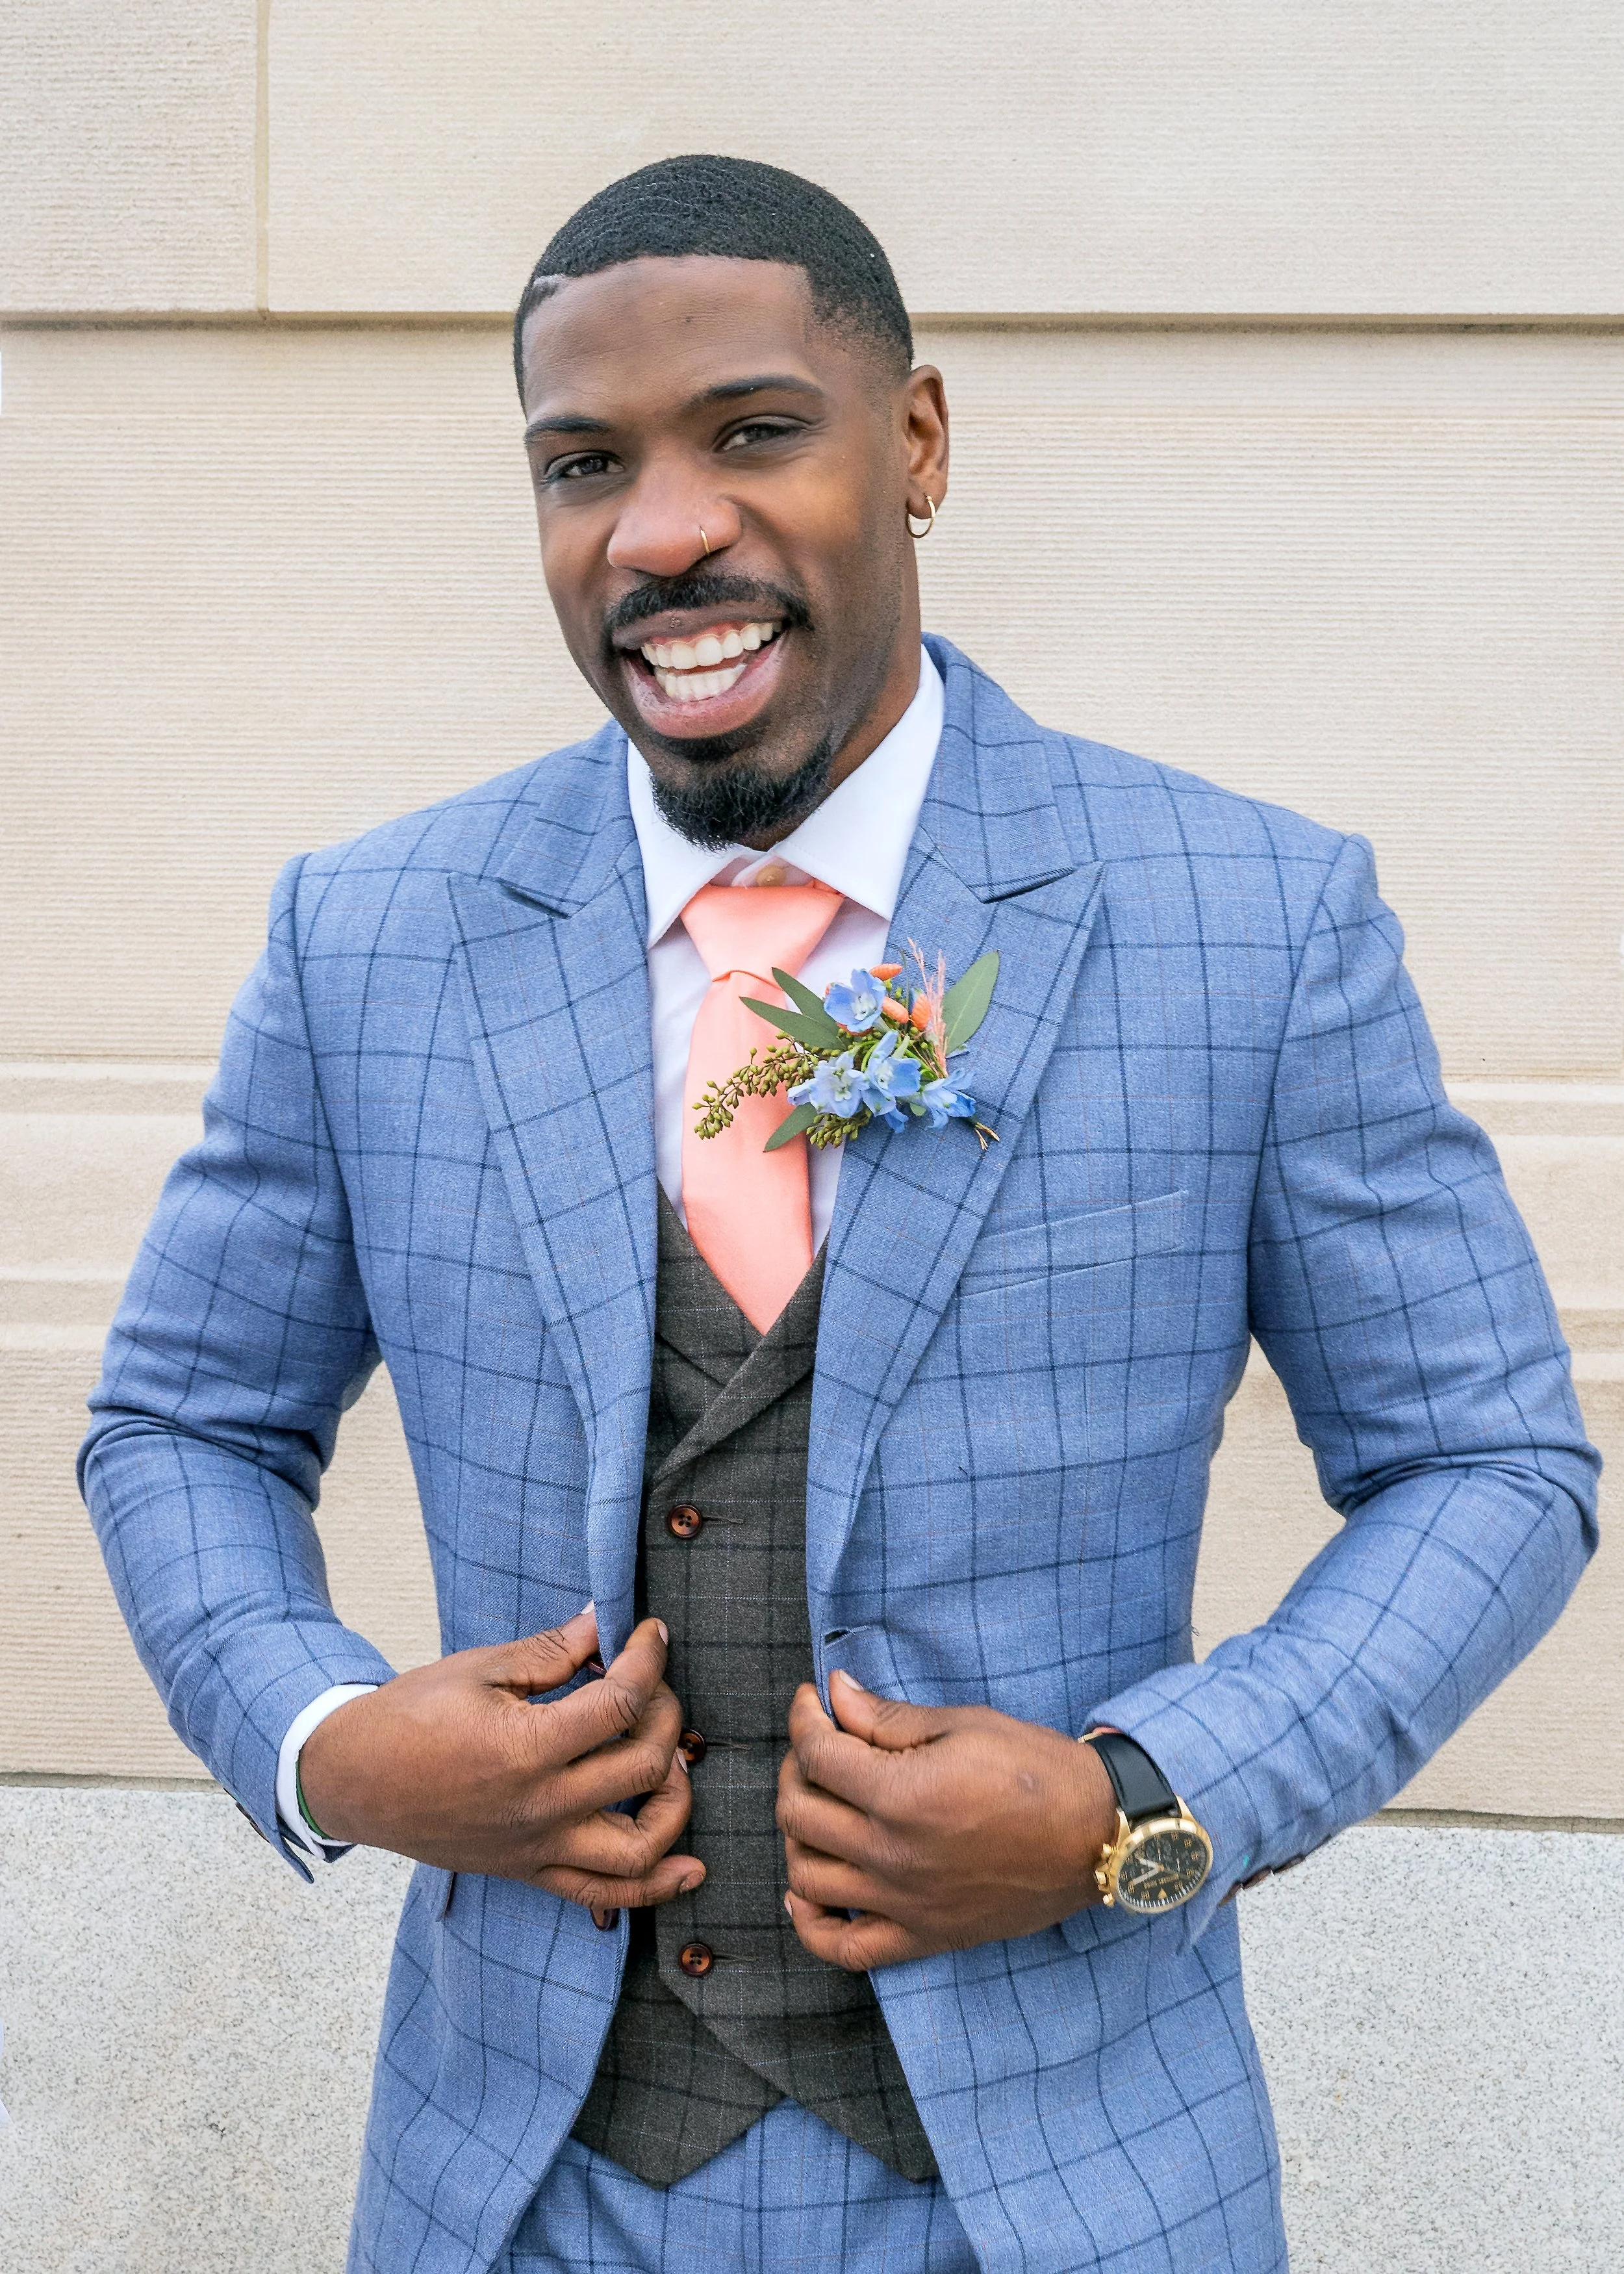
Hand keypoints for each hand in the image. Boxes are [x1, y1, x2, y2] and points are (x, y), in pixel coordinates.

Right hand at [299, 1607, 702, 1916]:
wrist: (356, 1780)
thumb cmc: (412, 1717)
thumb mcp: (480, 1669)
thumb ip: (552, 1651)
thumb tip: (605, 1622)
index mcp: (526, 1748)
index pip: (621, 1703)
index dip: (647, 1659)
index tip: (651, 1634)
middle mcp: (541, 1807)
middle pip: (643, 1766)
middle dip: (665, 1715)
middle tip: (651, 1686)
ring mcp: (538, 1848)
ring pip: (639, 1848)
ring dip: (675, 1802)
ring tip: (672, 1761)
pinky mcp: (530, 1871)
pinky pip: (604, 1896)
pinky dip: (655, 1888)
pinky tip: (691, 1870)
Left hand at [776, 1670, 1116, 1969]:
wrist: (1096, 1835)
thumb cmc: (1036, 1770)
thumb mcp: (962, 1726)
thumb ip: (887, 1716)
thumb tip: (834, 1692)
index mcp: (902, 1795)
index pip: (817, 1755)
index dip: (804, 1718)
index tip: (811, 1702)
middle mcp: (892, 1855)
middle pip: (799, 1813)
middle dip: (796, 1768)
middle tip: (818, 1747)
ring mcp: (904, 1903)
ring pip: (806, 1875)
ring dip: (797, 1834)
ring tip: (819, 1805)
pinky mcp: (923, 1937)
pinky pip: (844, 1948)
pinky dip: (811, 1923)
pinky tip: (805, 1890)